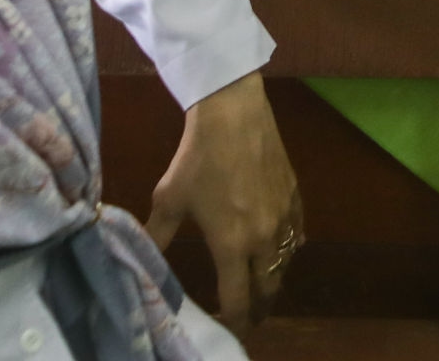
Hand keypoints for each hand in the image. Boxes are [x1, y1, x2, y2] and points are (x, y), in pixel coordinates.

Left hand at [147, 72, 301, 336]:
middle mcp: (264, 239)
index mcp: (232, 246)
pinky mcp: (295, 197)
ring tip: (261, 285)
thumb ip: (158, 235)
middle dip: (258, 308)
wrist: (234, 114)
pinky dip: (288, 248)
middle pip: (268, 290)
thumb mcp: (169, 199)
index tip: (223, 325)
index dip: (233, 320)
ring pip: (285, 265)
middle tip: (247, 315)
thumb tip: (141, 258)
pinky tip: (280, 247)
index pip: (238, 300)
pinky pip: (297, 235)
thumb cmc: (197, 158)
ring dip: (272, 280)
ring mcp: (284, 218)